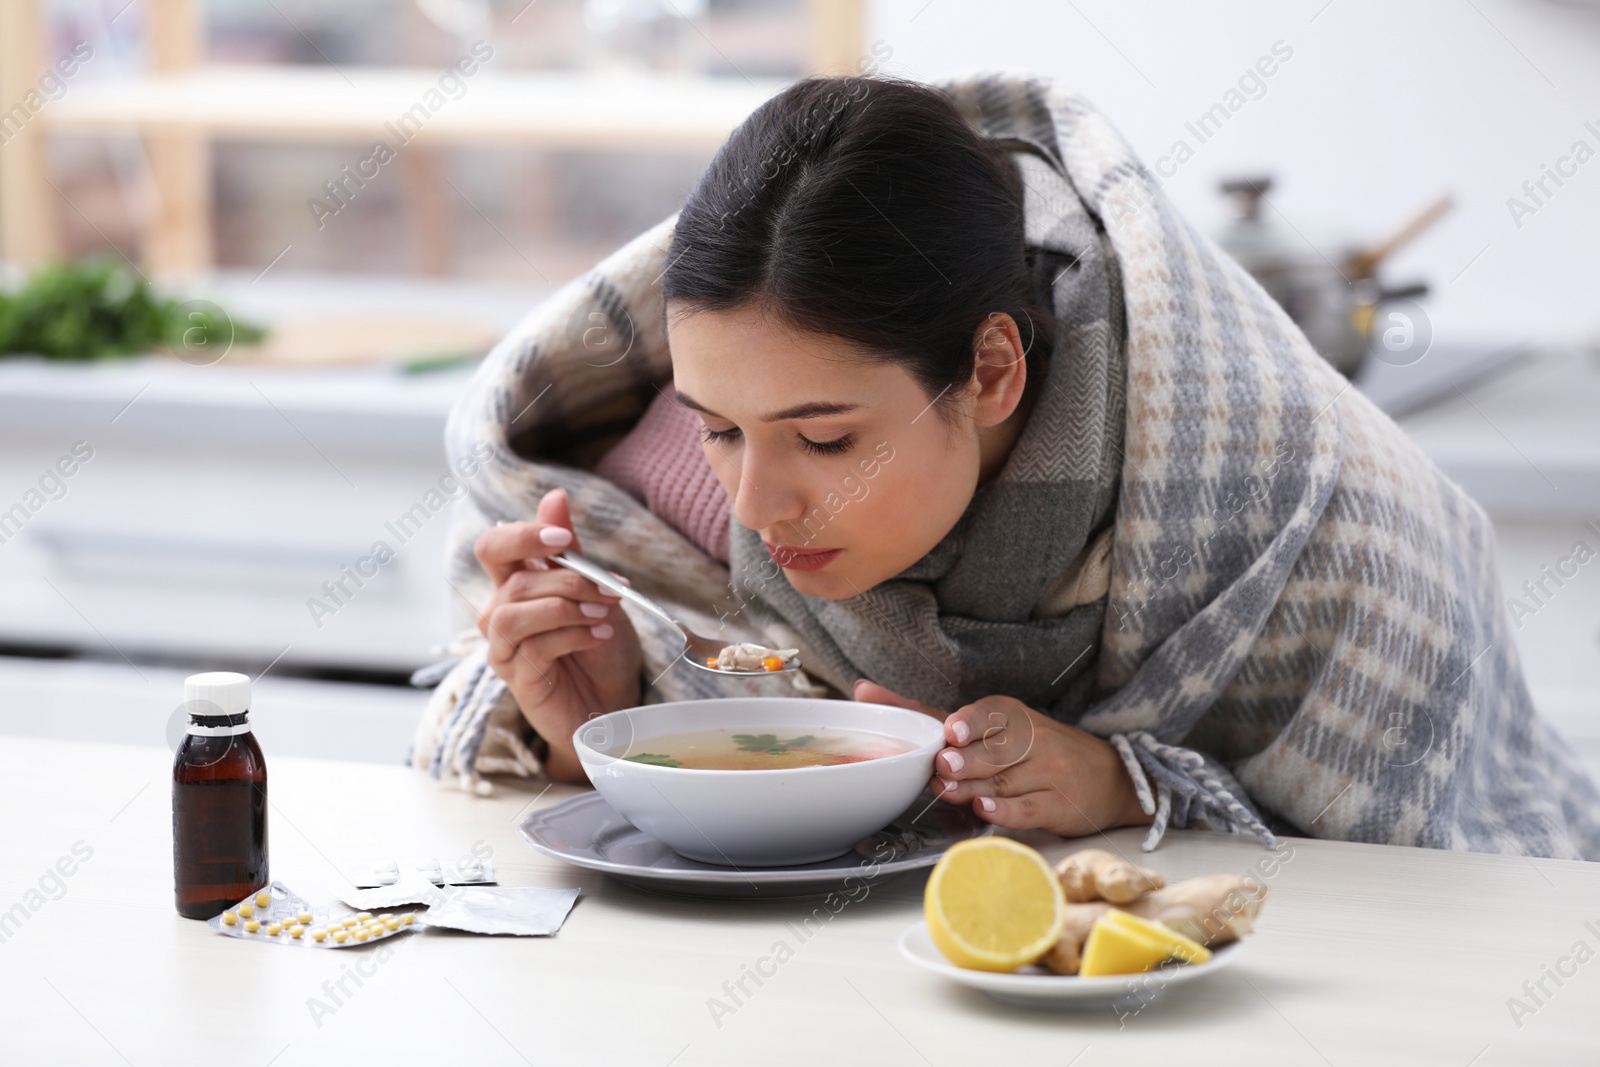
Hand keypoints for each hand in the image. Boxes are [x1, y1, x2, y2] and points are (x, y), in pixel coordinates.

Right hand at [474, 487, 641, 780]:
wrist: (614, 701)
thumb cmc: (601, 645)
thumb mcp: (595, 591)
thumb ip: (571, 551)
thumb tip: (555, 496)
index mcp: (516, 582)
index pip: (494, 547)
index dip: (522, 536)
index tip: (564, 540)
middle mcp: (501, 611)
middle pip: (510, 579)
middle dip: (565, 578)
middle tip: (608, 588)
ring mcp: (505, 646)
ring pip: (513, 613)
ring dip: (564, 607)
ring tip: (602, 615)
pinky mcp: (516, 676)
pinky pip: (534, 647)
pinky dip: (571, 635)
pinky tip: (598, 635)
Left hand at [854, 681, 1151, 836]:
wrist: (1110, 776)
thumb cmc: (1036, 750)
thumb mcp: (993, 725)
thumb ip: (932, 715)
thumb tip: (867, 691)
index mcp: (1010, 715)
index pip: (986, 712)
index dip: (969, 721)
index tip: (951, 729)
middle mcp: (1031, 739)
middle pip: (993, 749)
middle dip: (965, 758)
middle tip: (942, 765)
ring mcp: (1047, 773)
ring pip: (1005, 780)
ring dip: (974, 786)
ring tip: (949, 789)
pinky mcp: (1059, 805)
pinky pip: (1029, 807)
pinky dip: (1007, 810)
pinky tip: (987, 810)